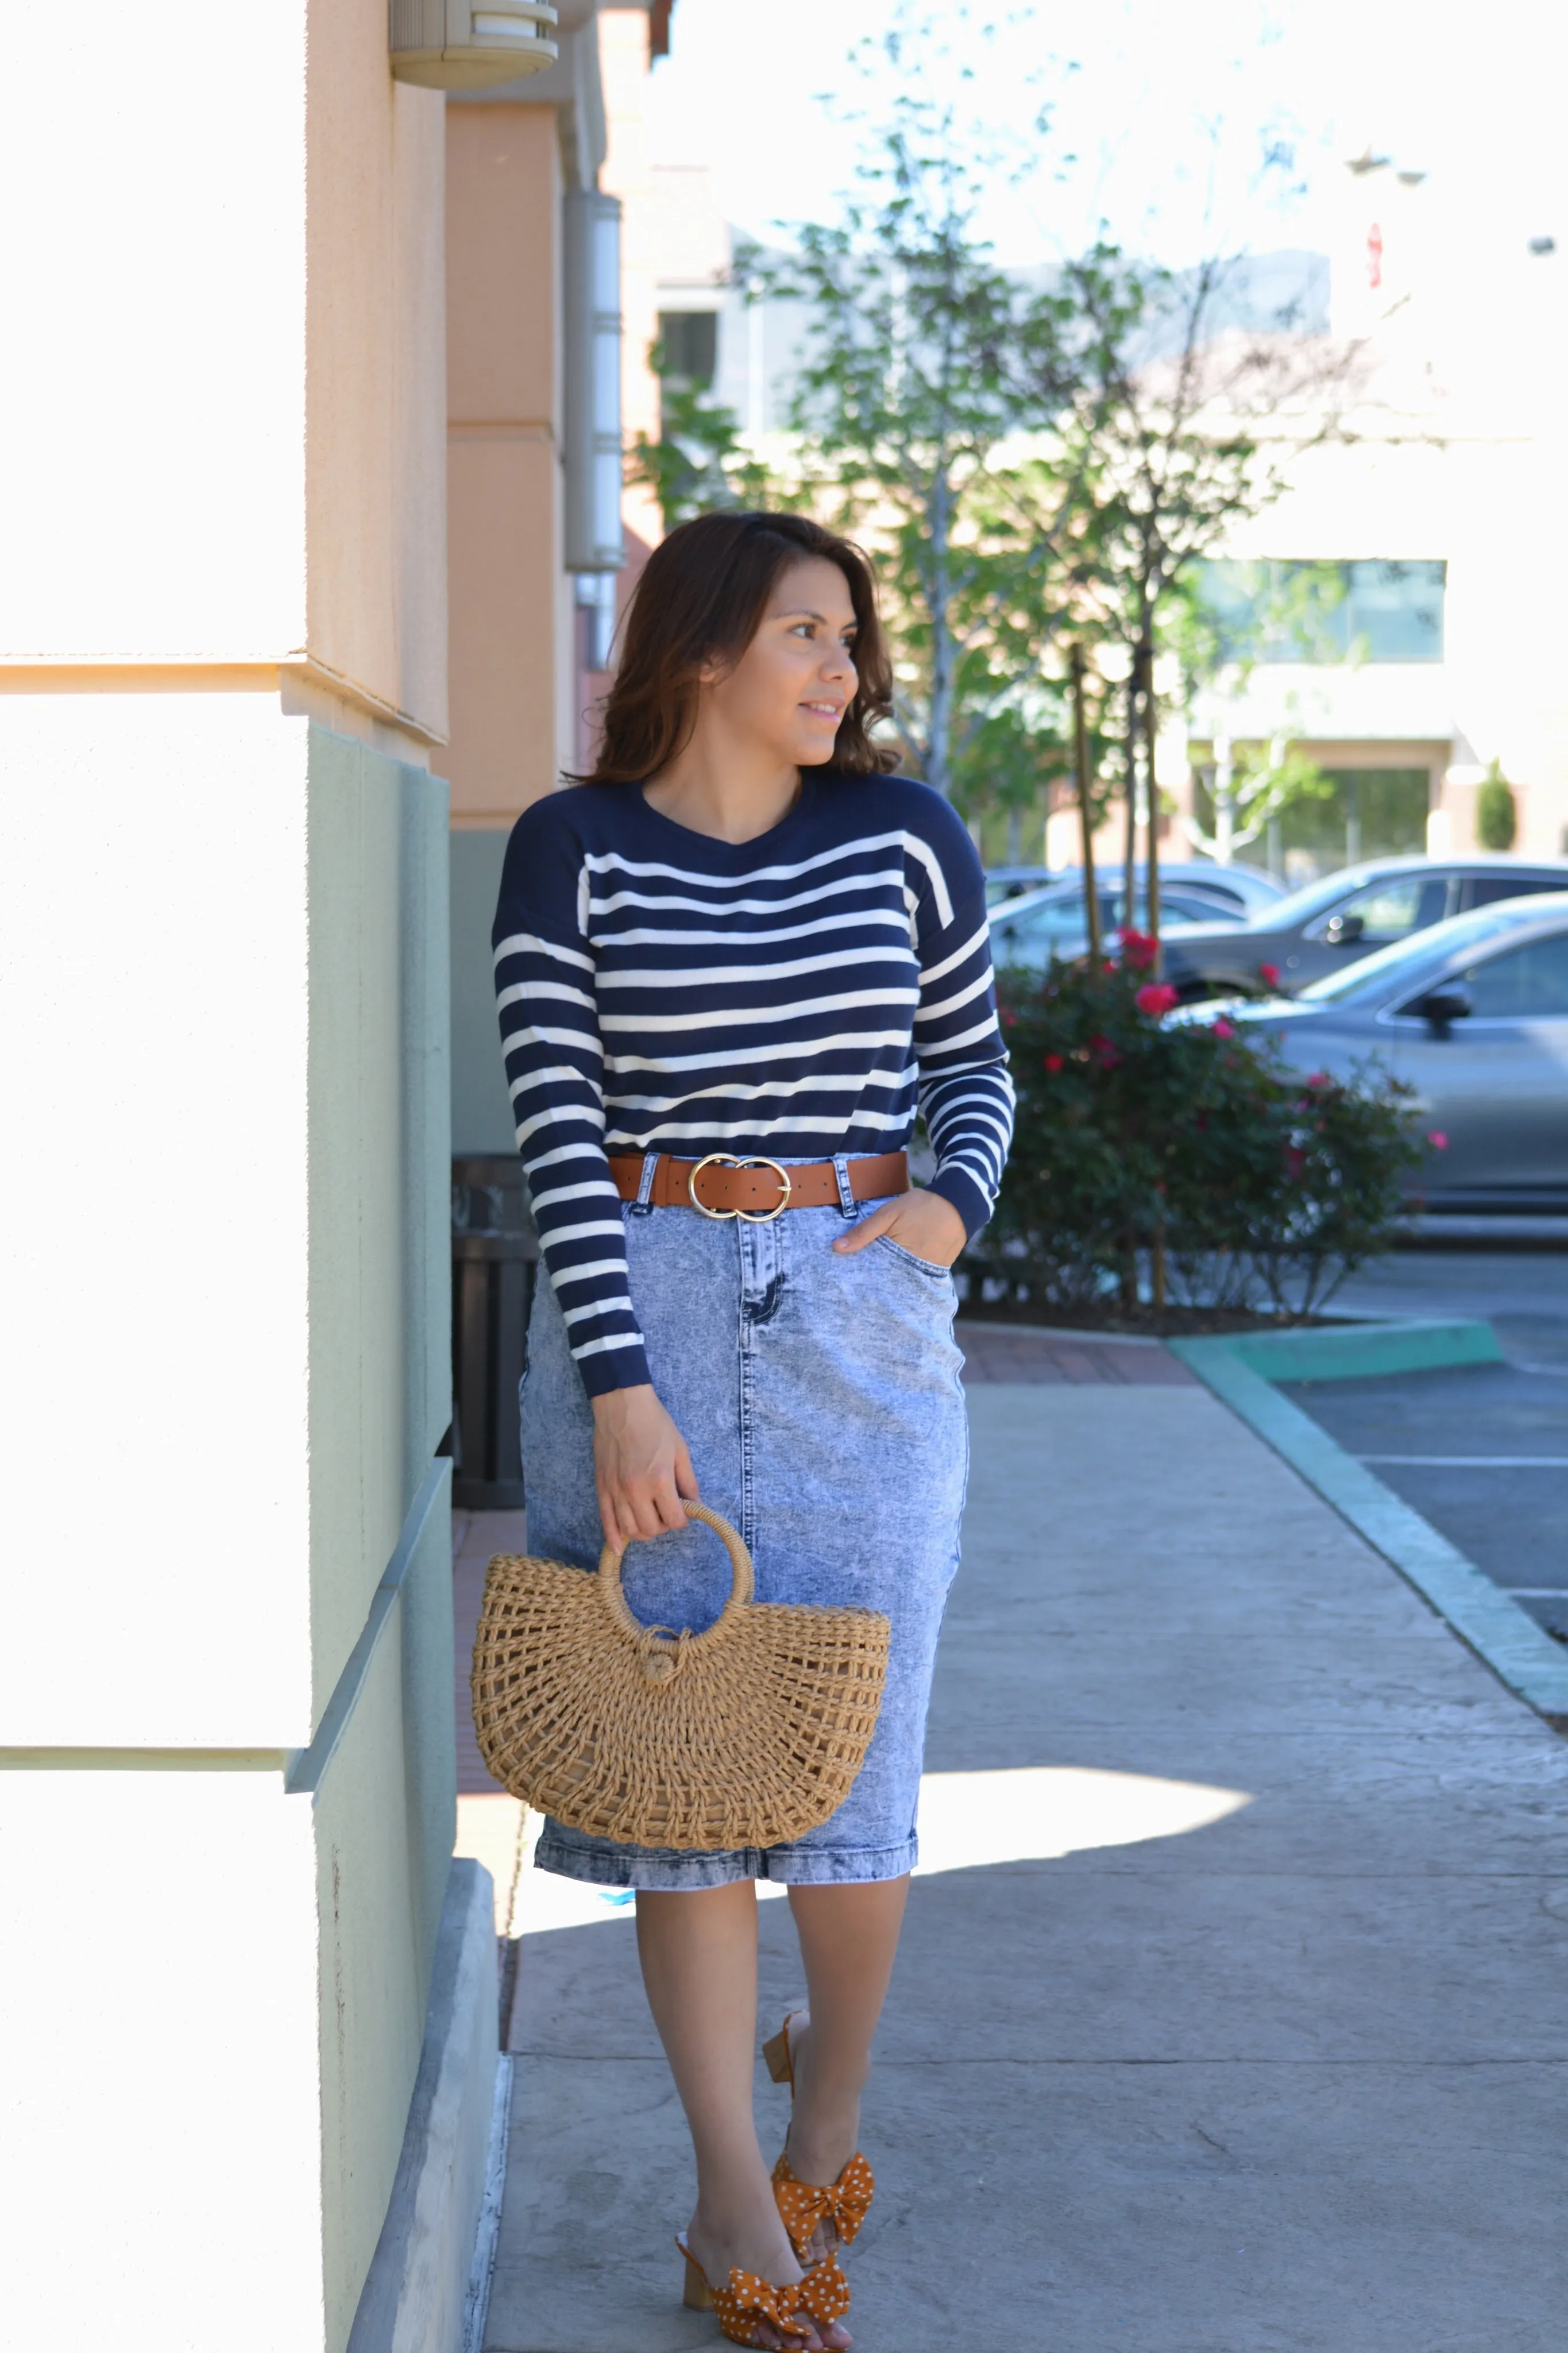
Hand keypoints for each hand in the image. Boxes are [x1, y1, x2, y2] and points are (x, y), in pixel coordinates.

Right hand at [591, 1383, 699, 1551]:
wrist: (622, 1405)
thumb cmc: (655, 1424)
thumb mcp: (680, 1450)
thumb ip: (689, 1481)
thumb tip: (697, 1505)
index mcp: (659, 1480)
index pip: (673, 1520)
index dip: (682, 1519)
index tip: (683, 1511)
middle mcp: (636, 1491)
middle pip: (651, 1529)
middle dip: (663, 1525)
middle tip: (666, 1512)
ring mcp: (616, 1491)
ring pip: (630, 1529)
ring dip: (643, 1531)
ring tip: (649, 1518)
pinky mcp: (601, 1488)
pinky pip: (606, 1521)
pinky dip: (613, 1538)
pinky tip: (619, 1547)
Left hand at [831, 1187, 966, 1268]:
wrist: (959, 1204)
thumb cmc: (921, 1207)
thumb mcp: (888, 1214)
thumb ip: (864, 1231)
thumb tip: (837, 1248)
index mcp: (899, 1258)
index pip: (873, 1276)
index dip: (860, 1276)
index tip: (847, 1276)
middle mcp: (913, 1270)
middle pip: (887, 1281)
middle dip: (874, 1279)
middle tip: (858, 1278)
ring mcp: (927, 1272)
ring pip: (901, 1279)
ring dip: (890, 1276)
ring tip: (876, 1273)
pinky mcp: (937, 1270)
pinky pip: (916, 1276)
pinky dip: (905, 1272)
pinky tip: (896, 1266)